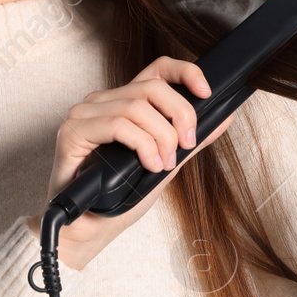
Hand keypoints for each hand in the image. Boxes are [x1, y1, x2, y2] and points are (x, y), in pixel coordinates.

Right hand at [29, 56, 236, 270]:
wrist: (89, 227)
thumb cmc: (119, 196)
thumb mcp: (163, 163)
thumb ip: (189, 140)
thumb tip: (224, 118)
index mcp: (124, 102)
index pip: (157, 69)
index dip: (185, 72)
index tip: (206, 93)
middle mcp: (102, 101)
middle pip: (152, 86)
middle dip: (180, 114)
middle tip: (186, 145)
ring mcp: (85, 114)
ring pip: (136, 106)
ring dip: (161, 137)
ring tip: (163, 164)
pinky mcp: (73, 131)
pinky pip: (118, 125)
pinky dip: (142, 146)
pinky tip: (148, 165)